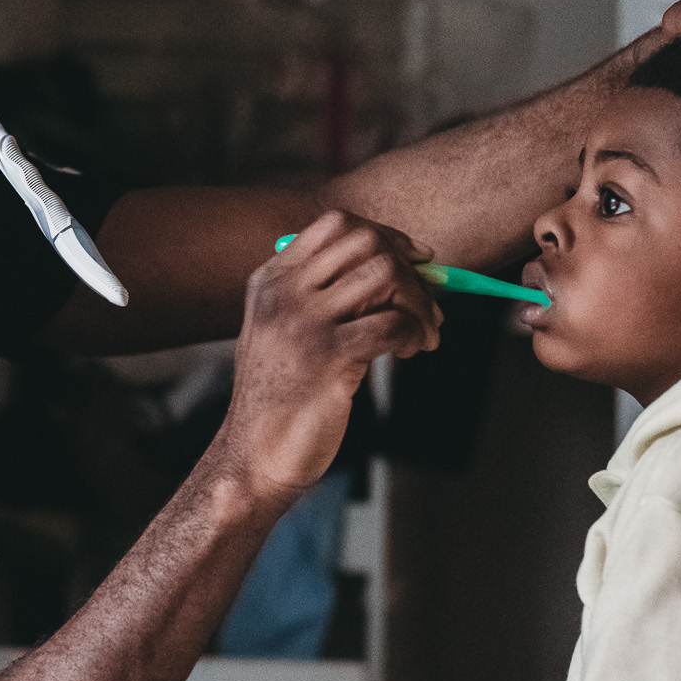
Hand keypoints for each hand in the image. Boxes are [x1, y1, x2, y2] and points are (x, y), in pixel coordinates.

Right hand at [209, 210, 440, 499]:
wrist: (255, 456)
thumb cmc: (280, 398)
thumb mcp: (283, 333)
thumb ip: (322, 296)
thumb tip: (399, 269)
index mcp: (271, 281)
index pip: (336, 224)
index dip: (385, 236)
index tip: (412, 260)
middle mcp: (284, 295)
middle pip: (367, 242)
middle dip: (409, 269)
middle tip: (425, 304)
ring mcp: (304, 324)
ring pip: (386, 275)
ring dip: (418, 303)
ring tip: (420, 335)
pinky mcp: (329, 358)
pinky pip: (393, 323)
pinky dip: (416, 334)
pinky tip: (412, 351)